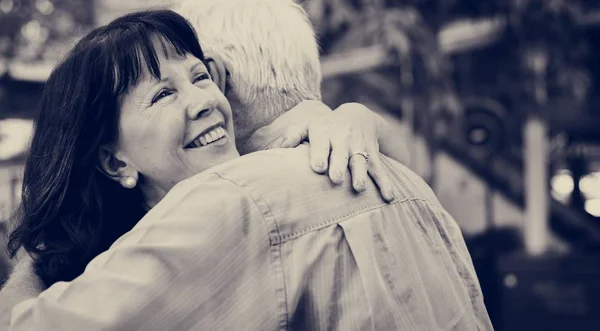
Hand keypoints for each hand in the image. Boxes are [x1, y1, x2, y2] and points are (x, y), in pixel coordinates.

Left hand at [277, 101, 394, 201]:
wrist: (358, 115)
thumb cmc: (326, 126)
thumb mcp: (310, 125)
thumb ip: (295, 135)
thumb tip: (280, 147)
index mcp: (324, 133)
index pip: (321, 143)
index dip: (319, 155)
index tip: (318, 168)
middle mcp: (342, 140)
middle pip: (340, 154)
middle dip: (339, 165)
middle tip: (336, 178)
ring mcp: (359, 149)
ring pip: (360, 162)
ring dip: (360, 175)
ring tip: (359, 188)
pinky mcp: (372, 156)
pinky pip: (379, 170)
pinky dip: (385, 183)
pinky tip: (389, 197)